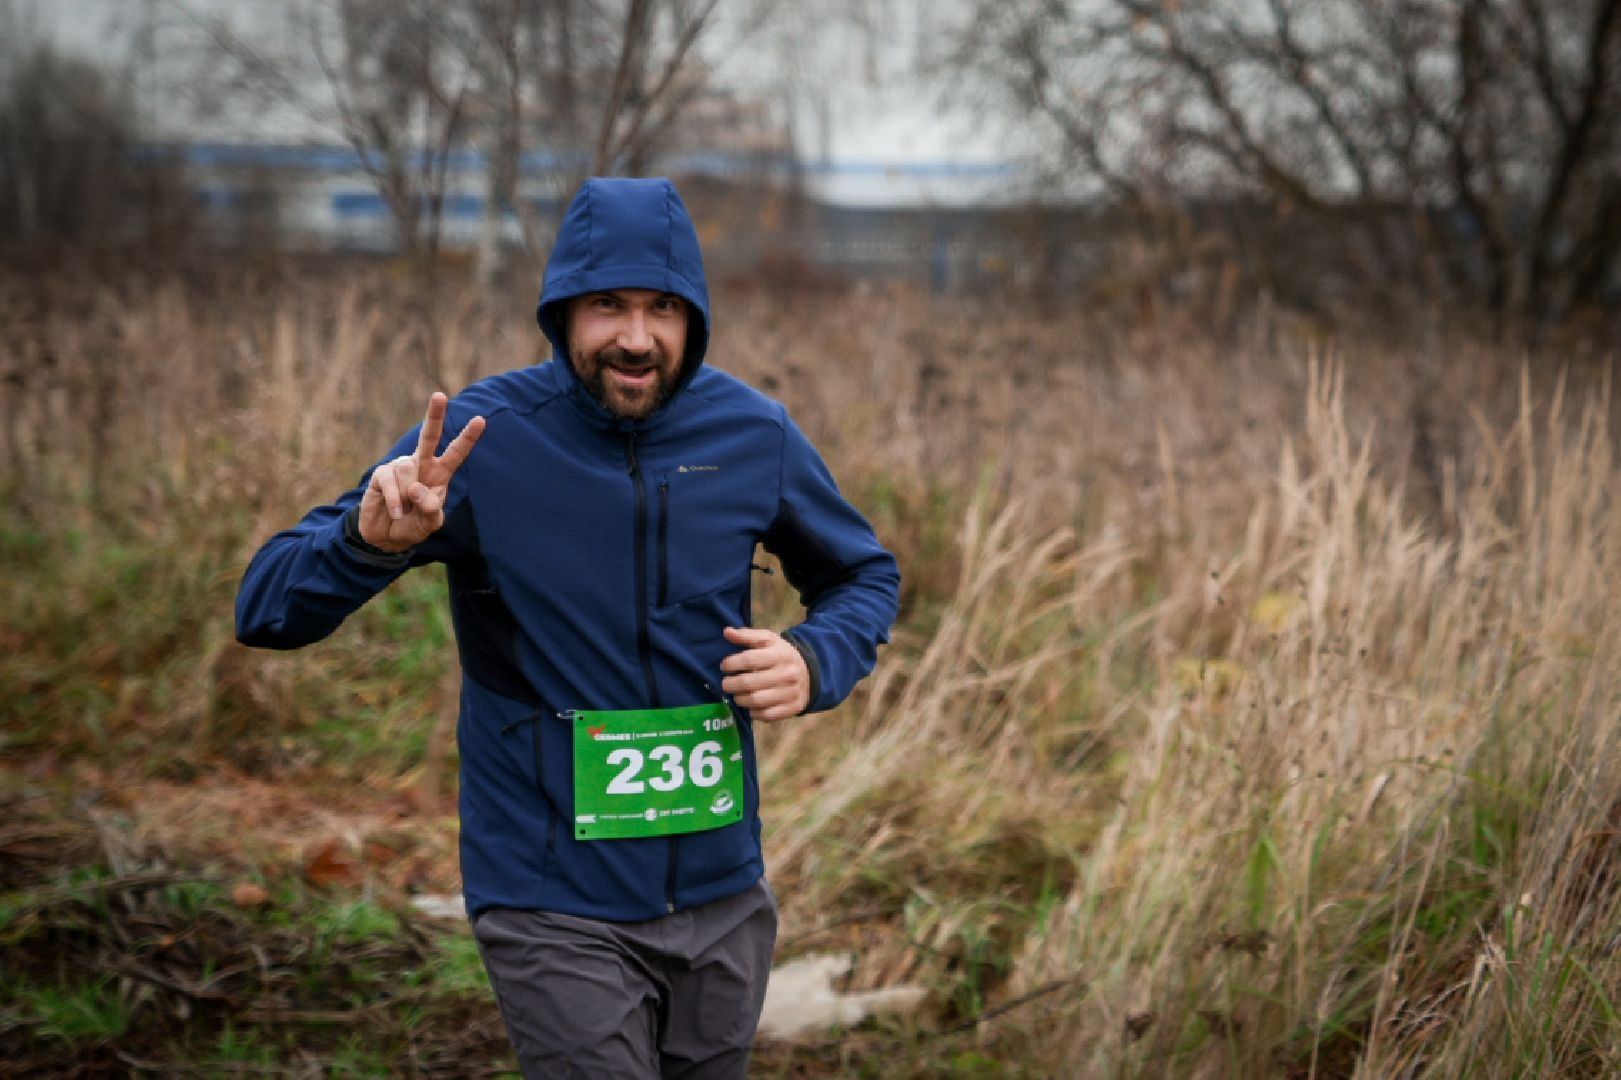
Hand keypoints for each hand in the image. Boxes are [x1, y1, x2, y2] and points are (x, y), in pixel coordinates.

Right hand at [358, 392, 485, 551]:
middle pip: (429, 437)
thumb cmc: (414, 525)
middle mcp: (421, 464)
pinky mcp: (382, 474)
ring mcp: (400, 467)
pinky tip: (396, 511)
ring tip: (405, 511)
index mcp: (440, 473)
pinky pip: (390, 481)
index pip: (456, 453)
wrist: (387, 537)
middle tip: (440, 395)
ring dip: (408, 496)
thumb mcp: (430, 522)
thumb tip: (416, 487)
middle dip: (434, 416)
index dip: (468, 438)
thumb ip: (430, 507)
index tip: (480, 420)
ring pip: (407, 471)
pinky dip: (395, 500)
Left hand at [720, 626, 809, 721]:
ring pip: (756, 701)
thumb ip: (747, 635)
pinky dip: (754, 712)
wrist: (809, 674)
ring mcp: (791, 693)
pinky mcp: (792, 708)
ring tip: (737, 694)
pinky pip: (767, 715)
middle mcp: (787, 674)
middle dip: (731, 684)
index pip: (750, 659)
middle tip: (726, 684)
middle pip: (749, 683)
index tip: (724, 666)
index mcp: (780, 655)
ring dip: (740, 699)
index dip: (732, 664)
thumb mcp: (768, 640)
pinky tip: (750, 706)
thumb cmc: (781, 655)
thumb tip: (727, 631)